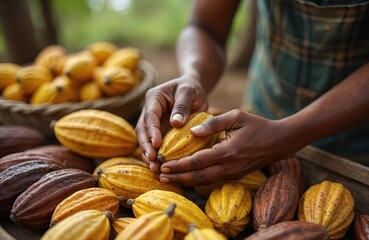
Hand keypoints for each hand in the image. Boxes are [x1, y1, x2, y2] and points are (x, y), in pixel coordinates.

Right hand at [135, 76, 207, 171]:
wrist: (192, 89)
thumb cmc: (191, 88)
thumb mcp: (189, 92)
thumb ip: (182, 106)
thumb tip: (176, 123)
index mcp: (153, 98)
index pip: (150, 116)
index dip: (152, 131)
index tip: (156, 144)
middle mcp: (149, 111)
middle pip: (142, 130)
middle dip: (146, 146)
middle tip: (153, 160)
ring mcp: (152, 122)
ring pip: (145, 139)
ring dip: (148, 154)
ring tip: (155, 168)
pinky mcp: (158, 131)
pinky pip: (154, 144)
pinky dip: (155, 155)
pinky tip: (160, 167)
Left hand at [159, 109, 288, 185]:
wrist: (280, 141)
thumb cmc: (257, 126)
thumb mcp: (236, 117)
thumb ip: (213, 123)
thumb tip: (192, 131)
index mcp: (227, 151)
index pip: (197, 161)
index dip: (179, 164)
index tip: (163, 164)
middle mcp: (229, 167)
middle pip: (197, 177)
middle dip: (178, 177)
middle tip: (160, 176)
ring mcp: (233, 173)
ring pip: (204, 181)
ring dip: (186, 181)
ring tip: (169, 179)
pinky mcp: (235, 175)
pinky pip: (212, 180)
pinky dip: (197, 180)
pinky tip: (187, 177)